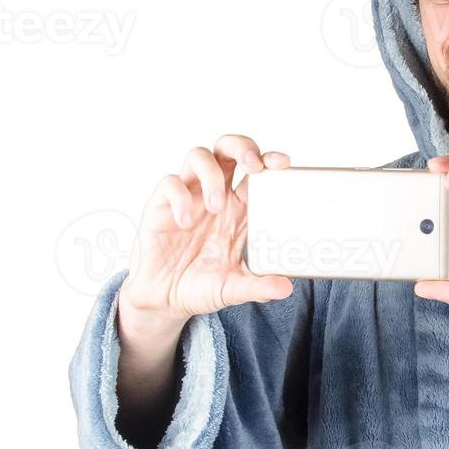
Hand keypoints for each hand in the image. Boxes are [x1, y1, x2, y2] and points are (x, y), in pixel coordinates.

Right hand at [118, 134, 294, 337]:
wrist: (165, 301)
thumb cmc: (202, 287)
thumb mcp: (234, 289)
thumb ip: (258, 287)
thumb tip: (286, 288)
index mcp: (240, 209)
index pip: (257, 171)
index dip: (269, 159)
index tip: (282, 163)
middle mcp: (216, 196)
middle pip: (228, 149)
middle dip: (242, 147)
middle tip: (252, 165)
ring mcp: (189, 197)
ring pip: (199, 156)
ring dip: (211, 175)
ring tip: (215, 205)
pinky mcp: (163, 204)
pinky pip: (170, 182)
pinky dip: (180, 196)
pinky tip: (185, 221)